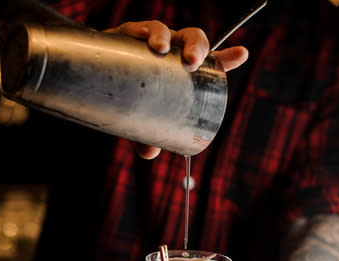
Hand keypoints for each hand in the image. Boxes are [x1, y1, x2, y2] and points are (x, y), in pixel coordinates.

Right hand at [104, 20, 248, 158]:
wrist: (97, 83)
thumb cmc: (130, 102)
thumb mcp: (144, 122)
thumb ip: (149, 137)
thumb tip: (148, 154)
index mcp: (183, 70)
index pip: (210, 63)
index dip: (227, 57)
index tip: (241, 54)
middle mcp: (170, 52)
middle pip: (192, 40)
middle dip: (197, 47)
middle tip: (192, 62)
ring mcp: (149, 43)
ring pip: (165, 30)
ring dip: (165, 35)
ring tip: (161, 48)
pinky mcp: (125, 38)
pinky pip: (135, 28)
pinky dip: (140, 30)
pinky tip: (142, 36)